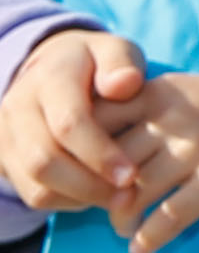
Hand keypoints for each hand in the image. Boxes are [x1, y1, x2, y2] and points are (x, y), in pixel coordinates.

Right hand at [1, 27, 140, 213]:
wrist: (52, 70)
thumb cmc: (96, 64)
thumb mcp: (114, 51)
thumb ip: (121, 63)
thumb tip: (124, 85)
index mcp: (50, 77)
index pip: (68, 123)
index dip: (99, 153)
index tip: (131, 174)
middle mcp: (19, 107)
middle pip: (44, 160)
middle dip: (90, 184)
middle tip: (129, 195)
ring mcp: (7, 136)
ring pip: (36, 184)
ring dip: (80, 198)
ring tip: (120, 199)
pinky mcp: (7, 160)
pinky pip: (33, 194)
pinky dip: (67, 201)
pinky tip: (98, 194)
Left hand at [101, 62, 198, 252]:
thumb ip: (160, 109)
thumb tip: (120, 142)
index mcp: (164, 93)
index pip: (97, 121)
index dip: (81, 150)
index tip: (83, 169)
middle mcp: (173, 121)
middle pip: (108, 163)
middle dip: (97, 191)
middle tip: (98, 207)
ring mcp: (196, 152)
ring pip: (132, 193)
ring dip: (118, 218)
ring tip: (119, 228)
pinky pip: (167, 218)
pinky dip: (147, 238)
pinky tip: (140, 248)